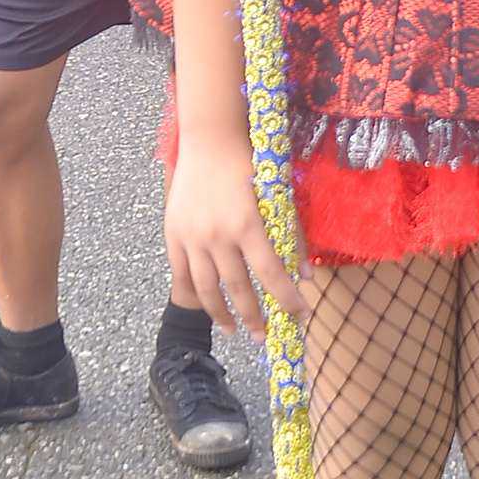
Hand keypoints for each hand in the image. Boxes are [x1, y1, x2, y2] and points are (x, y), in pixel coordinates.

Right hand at [165, 133, 305, 335]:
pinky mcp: (173, 235)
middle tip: (265, 337)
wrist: (209, 141)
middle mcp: (217, 235)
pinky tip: (206, 309)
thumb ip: (291, 235)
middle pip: (238, 288)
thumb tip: (305, 276)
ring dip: (222, 314)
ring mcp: (192, 237)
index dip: (286, 298)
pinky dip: (193, 297)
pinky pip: (181, 275)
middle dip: (254, 317)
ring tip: (235, 331)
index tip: (300, 316)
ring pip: (207, 288)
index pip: (270, 273)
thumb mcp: (276, 195)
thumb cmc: (249, 164)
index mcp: (247, 224)